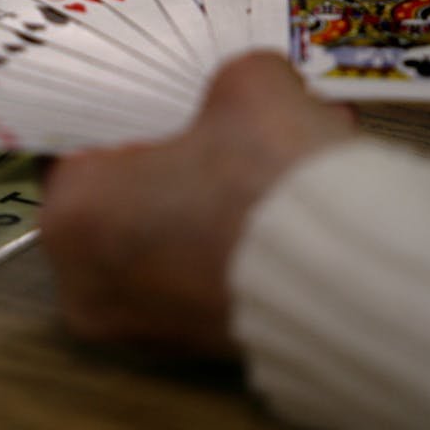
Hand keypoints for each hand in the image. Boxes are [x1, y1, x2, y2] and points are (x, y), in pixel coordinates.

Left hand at [39, 54, 351, 355]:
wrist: (357, 284)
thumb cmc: (273, 182)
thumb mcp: (250, 87)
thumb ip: (229, 81)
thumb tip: (244, 87)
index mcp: (73, 211)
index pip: (78, 144)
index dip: (124, 111)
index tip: (158, 97)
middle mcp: (87, 280)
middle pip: (120, 194)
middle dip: (172, 157)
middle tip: (217, 126)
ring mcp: (138, 325)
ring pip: (162, 236)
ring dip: (206, 198)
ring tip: (267, 160)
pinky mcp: (193, 349)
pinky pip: (195, 274)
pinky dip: (227, 240)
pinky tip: (277, 206)